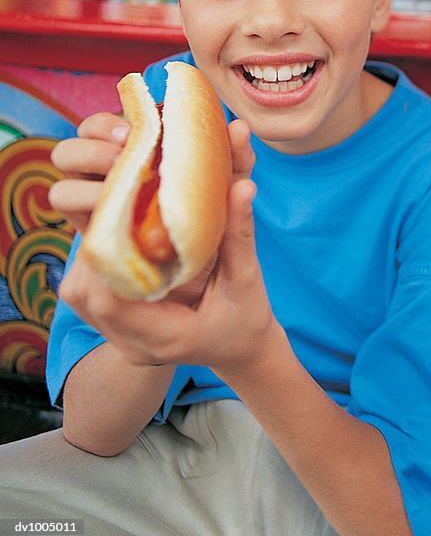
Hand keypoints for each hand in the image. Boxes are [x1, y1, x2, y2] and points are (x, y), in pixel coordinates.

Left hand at [58, 120, 282, 373]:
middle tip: (121, 208)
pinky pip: (87, 293)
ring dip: (94, 252)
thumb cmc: (247, 319)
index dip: (110, 255)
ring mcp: (120, 339)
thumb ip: (239, 234)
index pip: (111, 301)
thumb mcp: (247, 277)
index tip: (128, 215)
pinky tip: (119, 240)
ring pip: (78, 293)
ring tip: (119, 220)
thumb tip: (242, 186)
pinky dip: (97, 263)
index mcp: (166, 338)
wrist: (240, 349)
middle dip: (98, 247)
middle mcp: (134, 345)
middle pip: (85, 294)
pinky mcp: (115, 327)